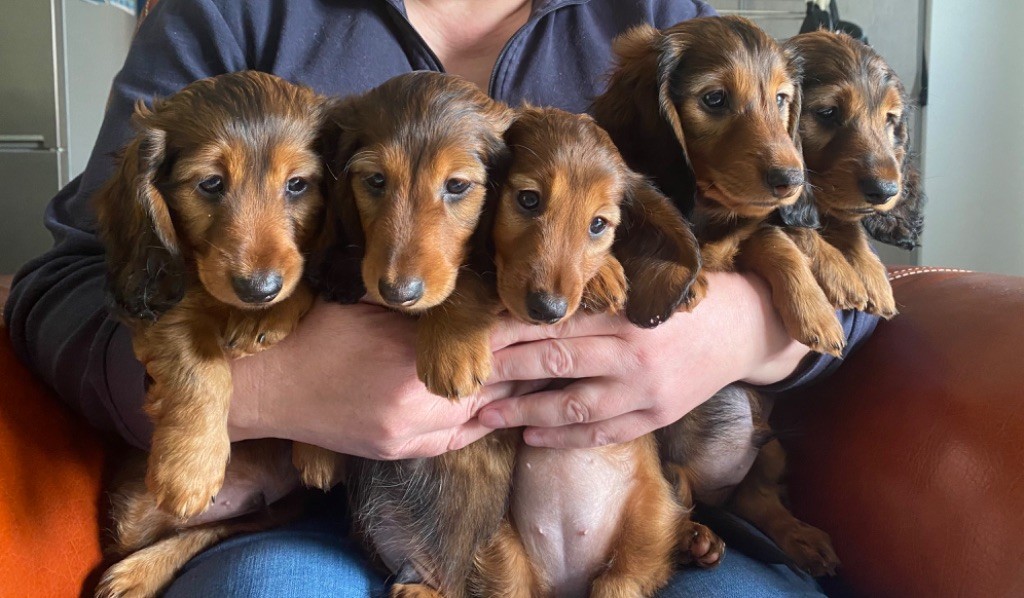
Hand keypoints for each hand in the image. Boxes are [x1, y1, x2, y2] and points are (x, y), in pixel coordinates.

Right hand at [229, 300, 544, 459]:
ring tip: (553, 372)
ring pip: (481, 411)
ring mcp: (407, 433)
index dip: (529, 324)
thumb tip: (472, 296)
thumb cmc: (310, 331)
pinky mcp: (395, 451)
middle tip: (572, 341)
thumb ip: (425, 310)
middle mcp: (416, 402)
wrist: (259, 384)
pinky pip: (455, 440)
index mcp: (412, 356)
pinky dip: (482, 422)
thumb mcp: (371, 307)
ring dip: (514, 391)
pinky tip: (505, 409)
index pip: (492, 339)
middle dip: (534, 359)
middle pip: (496, 378)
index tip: (559, 310)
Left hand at [476, 272, 810, 447]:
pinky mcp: (657, 415)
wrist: (747, 328)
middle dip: (506, 371)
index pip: (556, 322)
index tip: (475, 337)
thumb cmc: (687, 298)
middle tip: (467, 378)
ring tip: (488, 416)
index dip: (512, 331)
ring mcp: (646, 389)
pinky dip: (564, 437)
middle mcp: (634, 352)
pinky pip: (603, 432)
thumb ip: (598, 294)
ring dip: (525, 412)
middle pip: (556, 362)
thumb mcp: (646, 283)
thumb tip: (534, 299)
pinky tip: (532, 435)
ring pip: (574, 407)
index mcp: (626, 312)